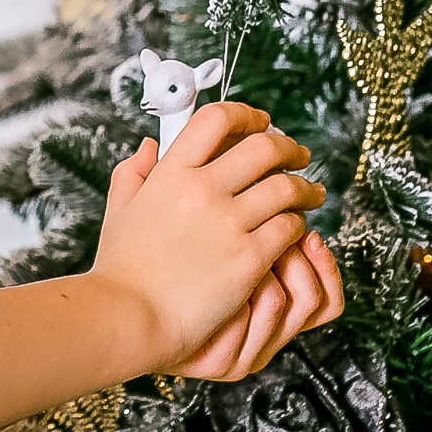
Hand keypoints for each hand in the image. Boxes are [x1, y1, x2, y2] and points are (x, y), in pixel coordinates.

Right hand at [87, 101, 327, 373]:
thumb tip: (148, 147)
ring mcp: (228, 222)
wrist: (132, 316)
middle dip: (288, 147)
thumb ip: (134, 172)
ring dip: (305, 188)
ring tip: (311, 194)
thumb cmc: (122, 270)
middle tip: (298, 155)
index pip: (217, 119)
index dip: (246, 115)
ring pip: (286, 187)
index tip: (260, 122)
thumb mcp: (120, 209)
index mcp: (171, 172)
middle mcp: (202, 189)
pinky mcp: (248, 258)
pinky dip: (300, 226)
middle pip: (264, 147)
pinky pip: (290, 228)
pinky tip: (297, 231)